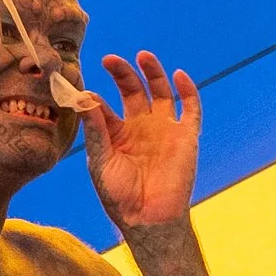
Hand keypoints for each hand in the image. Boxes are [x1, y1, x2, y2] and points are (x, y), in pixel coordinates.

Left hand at [82, 52, 200, 230]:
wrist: (148, 219)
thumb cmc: (120, 196)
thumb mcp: (101, 161)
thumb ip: (95, 129)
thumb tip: (85, 98)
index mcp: (117, 134)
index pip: (106, 106)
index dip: (96, 96)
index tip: (85, 89)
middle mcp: (140, 127)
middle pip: (133, 91)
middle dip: (123, 74)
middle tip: (110, 60)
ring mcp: (164, 129)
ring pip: (161, 92)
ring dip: (153, 73)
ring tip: (142, 56)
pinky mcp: (185, 136)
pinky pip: (191, 108)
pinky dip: (188, 90)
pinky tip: (178, 76)